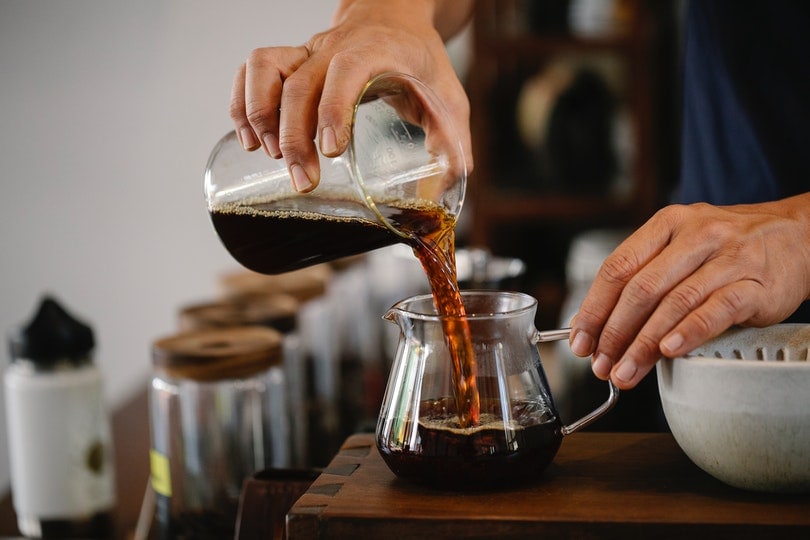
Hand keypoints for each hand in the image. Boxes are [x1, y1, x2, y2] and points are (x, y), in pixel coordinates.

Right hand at [229, 0, 473, 192]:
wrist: (395, 16)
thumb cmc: (421, 60)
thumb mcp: (448, 95)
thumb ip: (453, 139)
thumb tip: (454, 181)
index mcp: (375, 51)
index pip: (346, 71)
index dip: (333, 109)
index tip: (331, 151)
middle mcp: (334, 47)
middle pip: (299, 84)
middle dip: (294, 137)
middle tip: (303, 181)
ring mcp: (307, 51)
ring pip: (265, 67)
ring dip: (258, 113)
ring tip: (268, 155)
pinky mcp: (291, 61)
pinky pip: (252, 69)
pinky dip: (242, 102)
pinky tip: (248, 136)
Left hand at [569, 193, 809, 389]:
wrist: (798, 236)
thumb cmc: (727, 248)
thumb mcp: (682, 247)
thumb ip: (644, 277)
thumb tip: (598, 326)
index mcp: (667, 224)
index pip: (617, 268)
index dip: (594, 308)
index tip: (581, 341)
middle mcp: (695, 236)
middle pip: (641, 289)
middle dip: (614, 333)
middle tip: (600, 365)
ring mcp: (727, 258)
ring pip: (674, 303)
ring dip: (644, 344)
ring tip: (626, 371)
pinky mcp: (756, 285)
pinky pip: (715, 311)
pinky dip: (688, 333)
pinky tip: (669, 352)